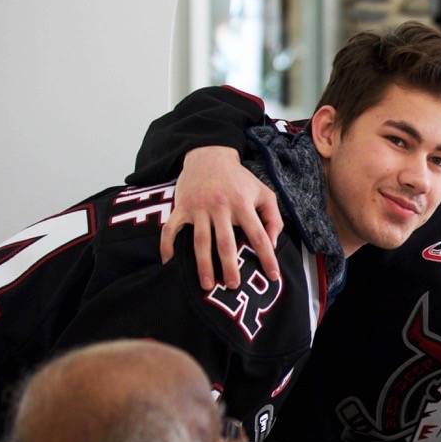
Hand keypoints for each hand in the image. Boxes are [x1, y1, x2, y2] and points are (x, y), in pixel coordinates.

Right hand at [160, 146, 283, 289]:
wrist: (209, 156)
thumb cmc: (240, 179)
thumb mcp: (263, 193)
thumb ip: (273, 218)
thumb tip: (273, 244)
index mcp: (243, 204)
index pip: (259, 235)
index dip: (267, 257)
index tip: (273, 276)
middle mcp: (220, 207)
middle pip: (226, 242)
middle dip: (230, 266)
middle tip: (233, 286)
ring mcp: (198, 208)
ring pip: (200, 241)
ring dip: (203, 265)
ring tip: (207, 285)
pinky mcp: (181, 207)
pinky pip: (171, 228)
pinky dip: (167, 245)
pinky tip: (168, 262)